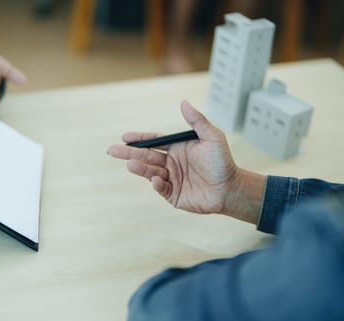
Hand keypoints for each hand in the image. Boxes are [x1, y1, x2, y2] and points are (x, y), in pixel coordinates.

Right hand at [108, 100, 264, 222]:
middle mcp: (171, 163)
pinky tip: (155, 179)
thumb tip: (183, 102)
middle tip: (112, 150)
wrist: (231, 188)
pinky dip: (157, 184)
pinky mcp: (173, 195)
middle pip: (146, 156)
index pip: (154, 142)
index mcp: (177, 148)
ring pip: (150, 171)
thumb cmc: (223, 162)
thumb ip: (197, 121)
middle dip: (129, 153)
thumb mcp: (212, 137)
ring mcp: (171, 179)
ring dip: (139, 168)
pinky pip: (161, 188)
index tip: (125, 136)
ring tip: (129, 164)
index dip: (140, 139)